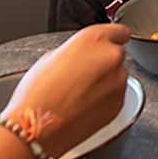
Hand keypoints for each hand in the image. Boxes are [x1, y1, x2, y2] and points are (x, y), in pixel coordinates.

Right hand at [0, 23, 129, 158]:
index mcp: (93, 39)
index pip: (119, 30)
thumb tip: (82, 55)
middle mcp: (110, 57)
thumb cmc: (38, 94)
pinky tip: (84, 104)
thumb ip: (76, 50)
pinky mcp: (119, 104)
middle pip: (117, 53)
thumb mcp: (51, 57)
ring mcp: (118, 82)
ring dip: (105, 81)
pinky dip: (105, 98)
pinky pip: (116, 95)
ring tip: (80, 92)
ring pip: (117, 75)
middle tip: (83, 74)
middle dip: (104, 62)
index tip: (109, 43)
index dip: (111, 38)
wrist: (38, 128)